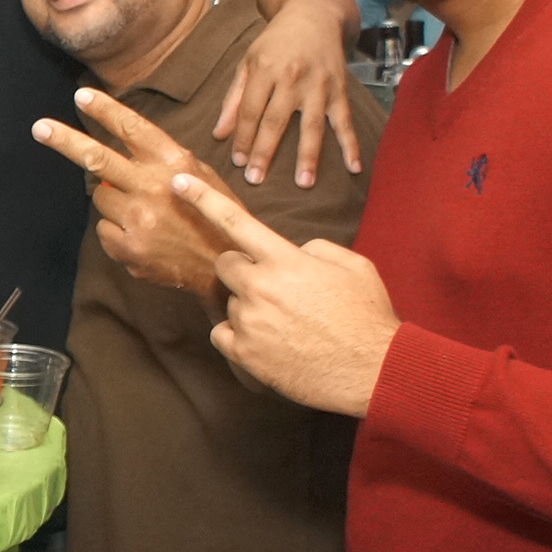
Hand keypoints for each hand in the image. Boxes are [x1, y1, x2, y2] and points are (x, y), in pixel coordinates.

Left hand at [34, 88, 242, 307]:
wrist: (224, 266)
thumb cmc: (212, 215)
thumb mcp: (199, 176)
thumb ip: (161, 161)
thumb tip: (121, 149)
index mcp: (174, 162)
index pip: (132, 128)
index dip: (104, 110)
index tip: (81, 97)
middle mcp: (154, 186)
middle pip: (97, 158)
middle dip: (64, 140)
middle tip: (39, 128)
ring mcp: (139, 218)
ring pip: (101, 198)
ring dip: (113, 201)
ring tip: (145, 215)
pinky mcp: (129, 247)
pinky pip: (104, 229)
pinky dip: (117, 231)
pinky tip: (144, 238)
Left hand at [171, 176, 399, 416]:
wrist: (372, 369)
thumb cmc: (366, 316)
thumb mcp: (353, 266)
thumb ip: (315, 249)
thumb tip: (293, 251)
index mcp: (285, 261)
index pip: (235, 221)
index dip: (202, 199)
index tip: (178, 182)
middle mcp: (259, 287)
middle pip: (224, 265)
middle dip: (241, 269)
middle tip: (271, 285)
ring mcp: (248, 322)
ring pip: (229, 302)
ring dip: (248, 307)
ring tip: (286, 323)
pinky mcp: (244, 353)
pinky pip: (221, 334)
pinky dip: (237, 335)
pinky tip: (267, 340)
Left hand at [213, 0, 363, 189]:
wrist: (314, 15)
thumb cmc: (274, 43)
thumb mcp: (247, 63)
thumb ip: (232, 99)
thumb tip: (218, 135)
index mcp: (264, 69)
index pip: (250, 110)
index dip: (243, 137)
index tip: (238, 162)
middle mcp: (292, 77)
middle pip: (276, 120)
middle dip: (265, 152)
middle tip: (256, 180)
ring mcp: (319, 84)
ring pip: (312, 125)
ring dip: (308, 156)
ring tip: (303, 183)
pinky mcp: (339, 89)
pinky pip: (345, 120)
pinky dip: (351, 144)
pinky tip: (353, 167)